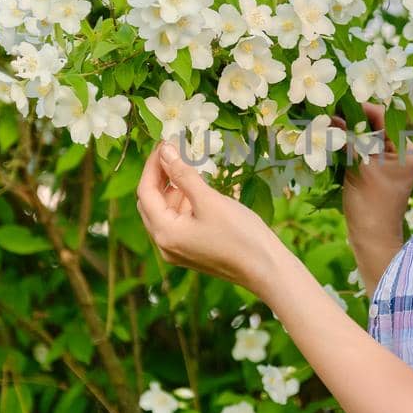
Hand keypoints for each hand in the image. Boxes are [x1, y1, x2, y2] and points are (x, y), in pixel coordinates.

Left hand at [135, 140, 284, 292]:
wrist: (267, 269)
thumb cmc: (240, 235)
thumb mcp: (210, 200)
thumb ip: (183, 174)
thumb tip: (164, 151)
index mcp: (165, 233)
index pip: (145, 192)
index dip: (153, 165)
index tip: (164, 143)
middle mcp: (164, 245)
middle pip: (150, 203)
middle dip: (159, 176)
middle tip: (174, 152)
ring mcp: (177, 251)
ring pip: (163, 213)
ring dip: (171, 190)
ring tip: (189, 168)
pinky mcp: (190, 251)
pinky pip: (177, 223)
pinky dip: (182, 204)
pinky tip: (197, 191)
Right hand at [334, 101, 412, 247]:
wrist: (372, 238)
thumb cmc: (370, 204)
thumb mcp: (360, 167)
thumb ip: (349, 139)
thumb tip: (333, 115)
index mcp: (407, 149)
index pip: (384, 116)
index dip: (360, 108)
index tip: (336, 104)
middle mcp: (403, 152)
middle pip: (376, 125)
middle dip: (352, 119)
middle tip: (328, 113)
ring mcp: (392, 162)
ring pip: (368, 137)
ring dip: (349, 131)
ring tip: (327, 124)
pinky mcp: (379, 170)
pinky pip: (365, 150)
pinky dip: (350, 145)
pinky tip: (333, 140)